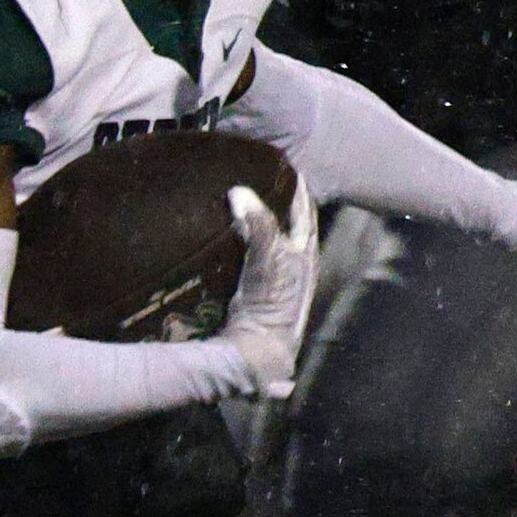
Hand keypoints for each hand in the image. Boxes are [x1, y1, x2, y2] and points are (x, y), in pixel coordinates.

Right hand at [217, 184, 318, 397]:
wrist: (252, 354)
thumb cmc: (271, 307)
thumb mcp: (269, 259)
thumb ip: (259, 225)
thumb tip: (240, 193)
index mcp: (306, 254)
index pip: (303, 210)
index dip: (293, 186)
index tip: (276, 162)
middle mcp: (290, 265)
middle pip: (280, 222)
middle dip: (266, 200)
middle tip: (245, 174)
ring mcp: (266, 279)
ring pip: (258, 238)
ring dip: (245, 221)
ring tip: (224, 196)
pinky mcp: (243, 291)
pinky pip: (236, 256)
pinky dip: (228, 241)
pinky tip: (211, 232)